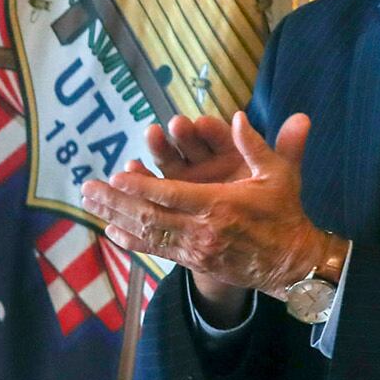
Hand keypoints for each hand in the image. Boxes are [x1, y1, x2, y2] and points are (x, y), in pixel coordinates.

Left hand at [81, 111, 338, 302]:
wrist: (292, 263)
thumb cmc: (284, 213)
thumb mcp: (279, 175)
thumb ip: (256, 146)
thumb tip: (238, 115)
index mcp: (220, 205)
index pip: (173, 195)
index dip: (142, 186)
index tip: (116, 174)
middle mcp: (203, 230)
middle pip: (150, 216)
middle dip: (116, 201)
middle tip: (88, 188)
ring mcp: (195, 249)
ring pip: (148, 234)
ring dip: (116, 218)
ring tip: (89, 205)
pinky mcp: (194, 261)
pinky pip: (157, 250)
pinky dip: (132, 241)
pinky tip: (110, 232)